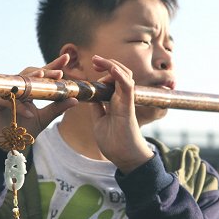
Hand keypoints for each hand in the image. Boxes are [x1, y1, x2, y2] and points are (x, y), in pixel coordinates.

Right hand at [0, 54, 77, 147]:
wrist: (5, 145)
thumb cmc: (22, 130)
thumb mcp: (44, 118)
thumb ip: (57, 108)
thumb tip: (75, 100)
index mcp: (29, 89)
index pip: (42, 75)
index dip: (53, 66)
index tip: (66, 58)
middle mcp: (16, 87)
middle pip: (30, 74)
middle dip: (45, 72)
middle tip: (58, 72)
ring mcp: (3, 92)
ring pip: (18, 81)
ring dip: (31, 79)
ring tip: (43, 78)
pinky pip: (8, 99)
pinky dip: (20, 106)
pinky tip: (30, 114)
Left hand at [90, 55, 152, 173]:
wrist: (125, 158)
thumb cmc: (114, 143)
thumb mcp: (99, 121)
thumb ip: (97, 107)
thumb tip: (89, 95)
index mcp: (116, 102)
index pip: (113, 79)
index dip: (104, 70)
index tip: (93, 65)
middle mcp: (122, 99)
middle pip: (120, 73)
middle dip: (107, 63)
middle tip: (94, 60)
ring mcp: (126, 101)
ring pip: (124, 75)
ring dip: (111, 65)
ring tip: (98, 60)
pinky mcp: (128, 107)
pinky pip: (126, 86)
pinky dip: (118, 75)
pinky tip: (110, 68)